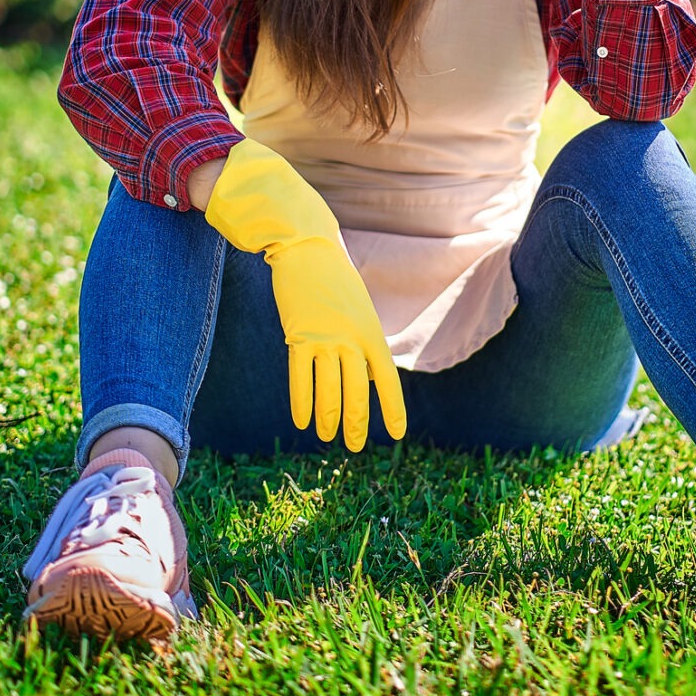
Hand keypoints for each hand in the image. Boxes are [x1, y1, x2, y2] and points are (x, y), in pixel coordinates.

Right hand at [202, 138, 406, 449]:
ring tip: (328, 437)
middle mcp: (351, 339)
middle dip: (356, 423)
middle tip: (354, 447)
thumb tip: (364, 371)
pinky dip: (302, 403)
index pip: (386, 379)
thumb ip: (362, 339)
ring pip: (328, 391)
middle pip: (357, 392)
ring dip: (329, 419)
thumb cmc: (335, 279)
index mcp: (371, 332)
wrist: (307, 248)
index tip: (397, 434)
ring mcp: (324, 339)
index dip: (391, 408)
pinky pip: (301, 379)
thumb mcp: (359, 307)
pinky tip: (303, 422)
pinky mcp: (298, 336)